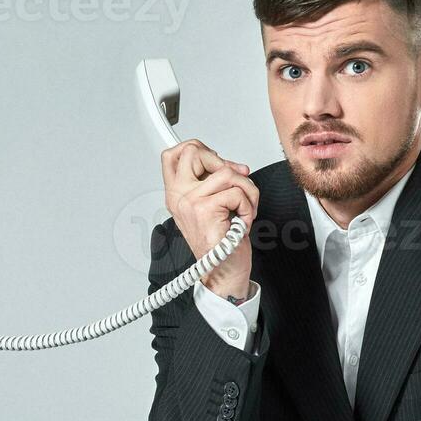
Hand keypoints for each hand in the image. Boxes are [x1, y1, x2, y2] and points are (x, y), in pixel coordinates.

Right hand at [161, 139, 257, 299]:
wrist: (223, 271)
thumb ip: (214, 184)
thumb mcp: (212, 207)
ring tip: (243, 209)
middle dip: (224, 161)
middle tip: (234, 183)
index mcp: (176, 194)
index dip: (197, 148)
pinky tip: (241, 221)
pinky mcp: (205, 210)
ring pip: (227, 172)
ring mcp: (190, 202)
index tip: (216, 161)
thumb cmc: (220, 243)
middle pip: (193, 151)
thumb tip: (235, 166)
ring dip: (246, 191)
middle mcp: (179, 197)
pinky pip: (237, 192)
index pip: (172, 155)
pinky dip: (248, 206)